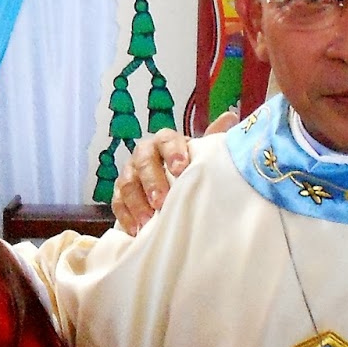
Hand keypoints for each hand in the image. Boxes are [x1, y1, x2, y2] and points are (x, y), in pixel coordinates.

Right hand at [110, 110, 236, 233]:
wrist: (172, 189)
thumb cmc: (189, 171)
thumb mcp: (202, 157)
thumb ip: (212, 141)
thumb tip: (230, 115)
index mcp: (166, 142)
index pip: (166, 139)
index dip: (172, 152)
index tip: (181, 169)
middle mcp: (145, 154)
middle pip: (143, 161)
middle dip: (152, 181)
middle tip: (161, 201)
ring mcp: (130, 174)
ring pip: (127, 183)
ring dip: (137, 202)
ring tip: (148, 221)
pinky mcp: (120, 195)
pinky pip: (117, 203)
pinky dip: (126, 217)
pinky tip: (136, 230)